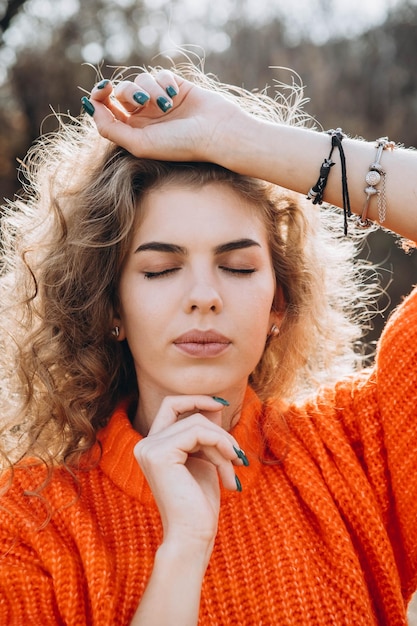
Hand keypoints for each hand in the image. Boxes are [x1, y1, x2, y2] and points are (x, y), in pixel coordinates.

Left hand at [88, 69, 244, 163]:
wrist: (215, 133)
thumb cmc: (180, 144)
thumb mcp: (139, 143)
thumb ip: (110, 128)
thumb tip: (90, 106)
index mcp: (134, 132)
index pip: (106, 110)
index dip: (99, 97)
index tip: (103, 89)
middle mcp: (145, 116)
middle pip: (120, 92)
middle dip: (127, 91)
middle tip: (141, 99)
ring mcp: (159, 101)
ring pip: (139, 80)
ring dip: (149, 88)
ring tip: (165, 103)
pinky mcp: (174, 87)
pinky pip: (158, 74)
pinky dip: (163, 82)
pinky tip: (174, 95)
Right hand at [134, 395, 243, 549]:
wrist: (193, 536)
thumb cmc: (200, 503)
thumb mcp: (206, 459)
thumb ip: (206, 433)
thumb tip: (215, 405)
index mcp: (152, 445)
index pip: (171, 405)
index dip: (196, 399)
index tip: (222, 405)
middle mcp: (145, 444)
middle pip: (187, 412)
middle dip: (217, 427)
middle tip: (236, 452)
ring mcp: (149, 448)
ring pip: (197, 422)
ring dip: (223, 444)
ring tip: (234, 468)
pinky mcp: (160, 454)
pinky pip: (199, 432)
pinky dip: (220, 446)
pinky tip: (229, 469)